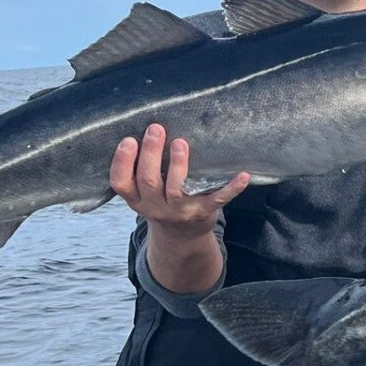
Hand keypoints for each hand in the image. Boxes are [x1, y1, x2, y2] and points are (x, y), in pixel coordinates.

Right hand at [110, 123, 248, 236]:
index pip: (121, 182)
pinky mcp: (204, 212)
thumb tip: (146, 128)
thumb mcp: (144, 192)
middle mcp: (155, 207)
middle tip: (156, 129)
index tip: (129, 140)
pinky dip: (232, 188)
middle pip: (149, 181)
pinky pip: (218, 199)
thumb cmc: (163, 201)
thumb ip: (141, 169)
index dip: (122, 162)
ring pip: (177, 189)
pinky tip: (244, 175)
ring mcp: (181, 211)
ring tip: (180, 143)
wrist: (183, 237)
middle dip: (151, 154)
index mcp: (137, 199)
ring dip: (178, 166)